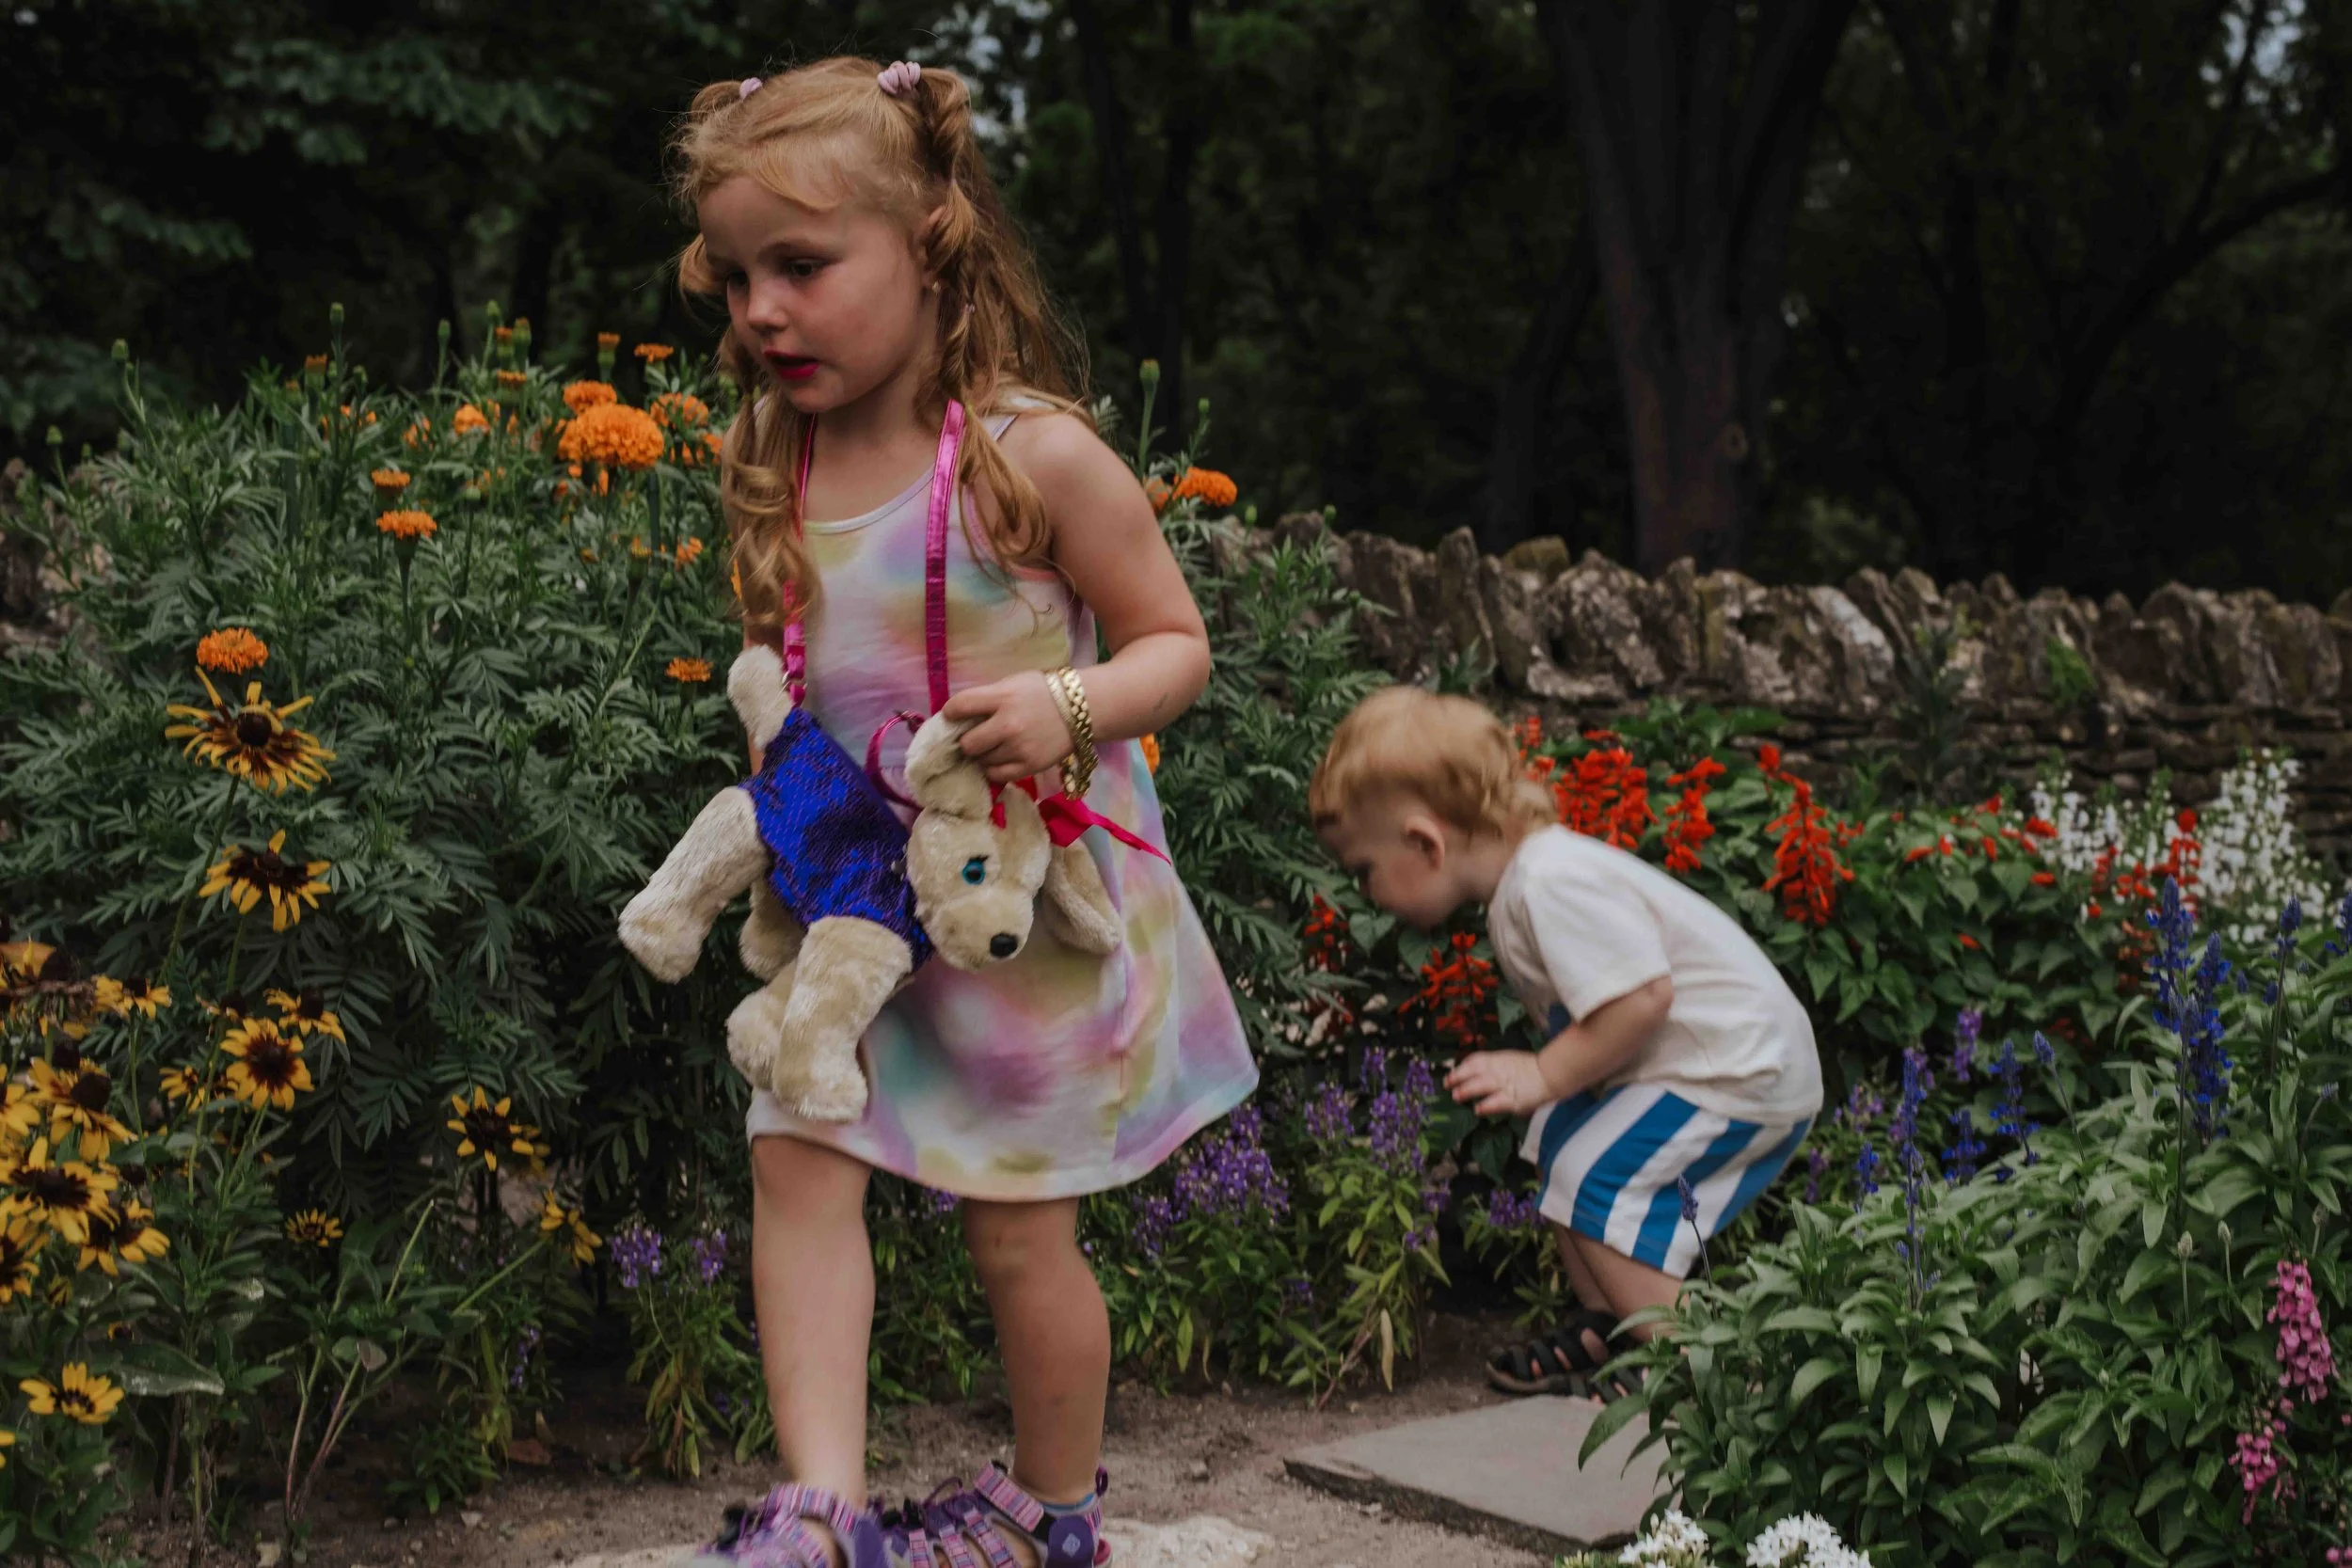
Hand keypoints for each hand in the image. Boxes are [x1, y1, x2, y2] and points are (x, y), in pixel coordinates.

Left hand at [940, 670, 1076, 784]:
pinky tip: (1001, 758)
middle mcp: (1008, 725)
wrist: (1084, 708)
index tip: (952, 716)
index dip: (950, 712)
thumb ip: (988, 697)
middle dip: (968, 739)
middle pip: (967, 743)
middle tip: (976, 736)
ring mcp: (1019, 748)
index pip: (960, 706)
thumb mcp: (1014, 683)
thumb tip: (959, 714)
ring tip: (995, 745)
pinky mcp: (1029, 766)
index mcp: (1003, 697)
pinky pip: (997, 775)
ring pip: (982, 761)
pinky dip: (994, 768)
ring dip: (983, 754)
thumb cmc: (1045, 692)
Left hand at [1446, 1050, 1558, 1117]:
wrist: (1550, 1074)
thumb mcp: (1508, 1061)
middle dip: (1458, 1078)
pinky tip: (1478, 1110)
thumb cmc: (1530, 1069)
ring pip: (1481, 1085)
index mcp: (1497, 1059)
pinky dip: (1486, 1105)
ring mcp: (1505, 1084)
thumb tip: (1474, 1075)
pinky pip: (1496, 1102)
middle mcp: (1499, 1070)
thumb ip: (1493, 1067)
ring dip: (1467, 1090)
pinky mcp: (1513, 1099)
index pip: (1474, 1061)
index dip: (1460, 1068)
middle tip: (1448, 1085)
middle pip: (1473, 1071)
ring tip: (1457, 1096)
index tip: (1450, 1075)